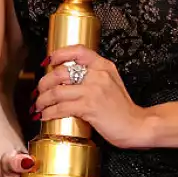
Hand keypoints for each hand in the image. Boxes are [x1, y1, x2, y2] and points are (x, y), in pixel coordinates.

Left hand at [33, 45, 151, 148]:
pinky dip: (49, 112)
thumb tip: (68, 75)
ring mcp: (93, 91)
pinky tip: (45, 116)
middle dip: (44, 83)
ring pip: (57, 91)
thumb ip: (94, 75)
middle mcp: (98, 75)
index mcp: (103, 66)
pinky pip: (61, 107)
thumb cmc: (122, 108)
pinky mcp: (89, 107)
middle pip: (60, 72)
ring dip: (43, 100)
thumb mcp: (111, 82)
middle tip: (39, 91)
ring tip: (39, 106)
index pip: (78, 51)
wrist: (138, 125)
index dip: (60, 53)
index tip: (48, 61)